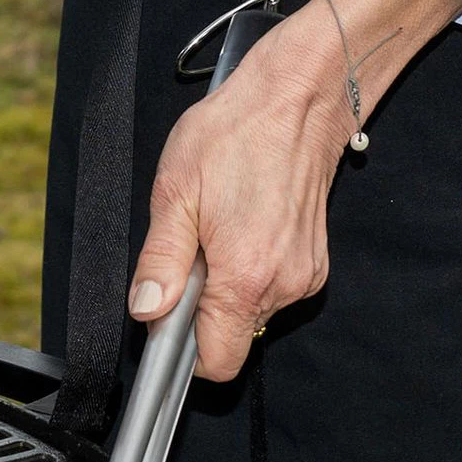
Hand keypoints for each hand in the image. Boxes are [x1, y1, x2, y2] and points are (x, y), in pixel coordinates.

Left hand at [126, 0, 461, 379]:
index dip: (184, 349)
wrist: (298, 98)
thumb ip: (160, 261)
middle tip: (192, 248)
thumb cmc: (234, 136)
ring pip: (253, 311)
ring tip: (220, 226)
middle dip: (204, 308)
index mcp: (245, 279)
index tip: (167, 316)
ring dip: (228, 284)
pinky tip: (244, 223)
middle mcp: (283, 287)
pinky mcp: (315, 262)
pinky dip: (252, 268)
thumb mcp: (176, 192)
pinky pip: (274, 287)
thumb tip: (146, 310)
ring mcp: (305, 275)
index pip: (217, 362)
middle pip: (234, 336)